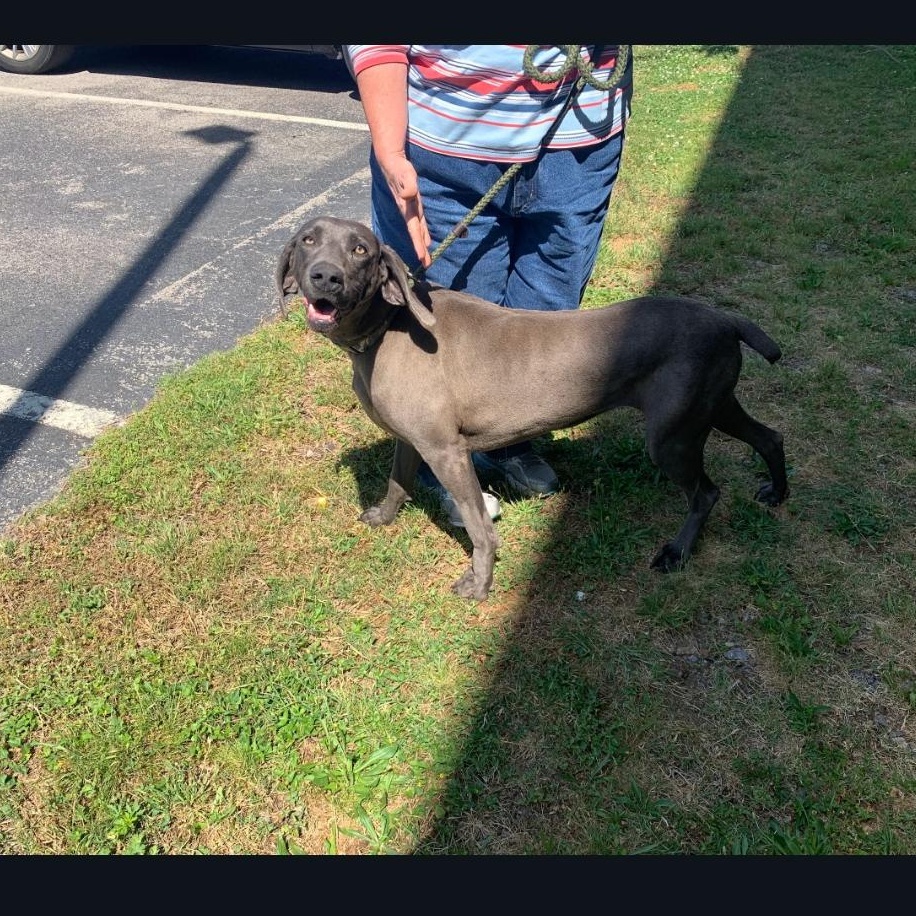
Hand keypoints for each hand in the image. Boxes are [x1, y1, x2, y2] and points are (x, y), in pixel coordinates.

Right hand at [377, 153, 432, 267]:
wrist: (390, 162)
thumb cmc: (398, 167)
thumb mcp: (404, 174)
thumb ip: (408, 184)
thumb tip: (409, 194)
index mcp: (407, 208)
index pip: (413, 228)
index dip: (418, 243)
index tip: (422, 257)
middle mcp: (408, 211)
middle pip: (416, 234)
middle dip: (420, 249)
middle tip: (427, 264)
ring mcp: (410, 209)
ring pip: (417, 230)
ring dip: (421, 243)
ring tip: (426, 257)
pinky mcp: (413, 204)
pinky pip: (419, 222)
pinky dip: (422, 232)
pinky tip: (426, 239)